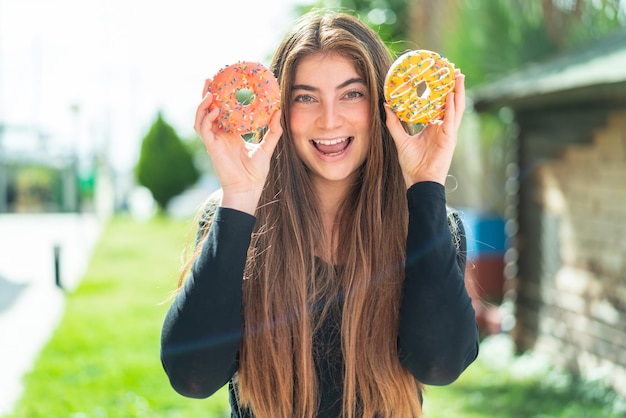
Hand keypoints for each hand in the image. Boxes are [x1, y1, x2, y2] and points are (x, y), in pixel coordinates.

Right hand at [194, 78, 282, 213]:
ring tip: (209, 90)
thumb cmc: (256, 173)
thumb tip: (278, 111)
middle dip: (206, 94)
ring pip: (201, 118)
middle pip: (208, 111)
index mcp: (230, 134)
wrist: (248, 189)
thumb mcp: (267, 147)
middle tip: (211, 78)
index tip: (226, 82)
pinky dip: (207, 117)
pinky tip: (214, 109)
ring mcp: (213, 141)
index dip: (222, 97)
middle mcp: (219, 135)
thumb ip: (273, 130)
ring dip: (202, 104)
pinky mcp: (211, 147)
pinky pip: (204, 129)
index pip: (222, 112)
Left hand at [385, 72, 464, 187]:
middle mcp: (442, 127)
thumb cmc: (412, 164)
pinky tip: (451, 95)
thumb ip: (394, 123)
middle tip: (452, 70)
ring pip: (455, 107)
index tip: (438, 76)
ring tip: (458, 76)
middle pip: (450, 102)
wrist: (419, 181)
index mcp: (433, 127)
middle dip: (452, 86)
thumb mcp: (400, 140)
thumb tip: (386, 106)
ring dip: (458, 91)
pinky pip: (451, 119)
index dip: (440, 91)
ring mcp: (448, 132)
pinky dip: (451, 107)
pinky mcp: (449, 138)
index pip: (438, 105)